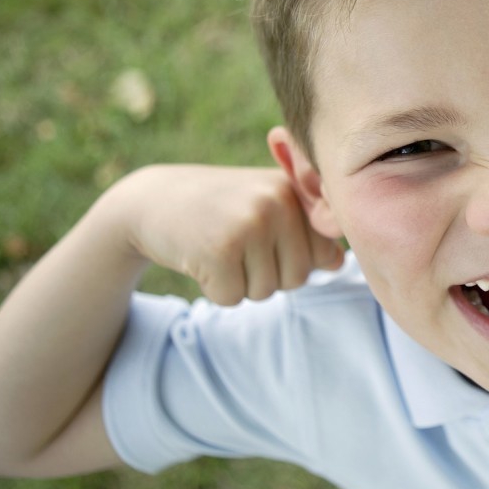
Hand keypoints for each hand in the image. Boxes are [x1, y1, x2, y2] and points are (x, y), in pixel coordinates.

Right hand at [117, 165, 344, 304]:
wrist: (151, 200)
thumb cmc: (219, 206)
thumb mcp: (266, 205)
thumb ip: (307, 228)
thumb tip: (338, 262)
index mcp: (293, 190)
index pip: (324, 255)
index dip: (292, 258)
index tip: (263, 235)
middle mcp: (276, 202)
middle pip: (298, 278)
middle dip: (266, 274)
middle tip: (235, 244)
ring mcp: (249, 225)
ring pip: (265, 291)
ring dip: (239, 282)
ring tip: (218, 247)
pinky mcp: (218, 251)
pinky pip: (233, 298)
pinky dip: (215, 289)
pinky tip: (200, 257)